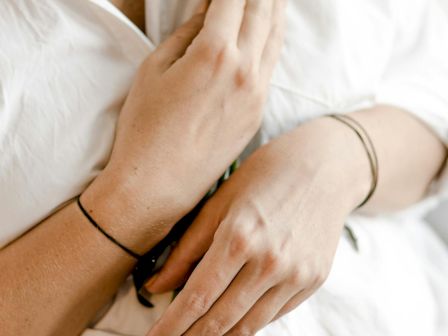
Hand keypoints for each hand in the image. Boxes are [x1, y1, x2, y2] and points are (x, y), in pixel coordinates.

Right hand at [82, 0, 285, 252]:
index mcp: (215, 53)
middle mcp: (244, 70)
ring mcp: (256, 94)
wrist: (158, 184)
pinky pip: (271, 67)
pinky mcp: (257, 114)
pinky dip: (272, 41)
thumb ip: (185, 36)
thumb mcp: (154, 70)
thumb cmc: (145, 128)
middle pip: (262, 12)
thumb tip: (206, 16)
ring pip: (274, 39)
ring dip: (274, 11)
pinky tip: (269, 34)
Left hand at [144, 117, 369, 334]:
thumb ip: (187, 249)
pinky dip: (249, 322)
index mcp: (239, 238)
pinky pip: (274, 315)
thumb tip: (156, 285)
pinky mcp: (314, 281)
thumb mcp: (219, 202)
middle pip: (221, 319)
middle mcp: (270, 263)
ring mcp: (296, 275)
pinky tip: (232, 319)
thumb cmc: (264, 176)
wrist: (324, 167)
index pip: (197, 297)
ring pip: (248, 325)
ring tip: (197, 335)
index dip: (171, 325)